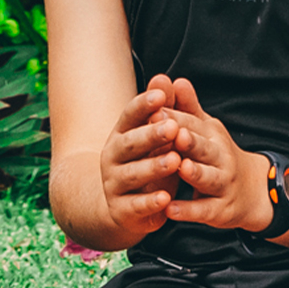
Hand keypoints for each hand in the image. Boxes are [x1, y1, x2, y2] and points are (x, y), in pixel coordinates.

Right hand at [97, 77, 185, 244]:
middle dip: (151, 135)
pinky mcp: (122, 210)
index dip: (143, 105)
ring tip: (175, 160)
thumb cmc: (148, 162)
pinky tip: (166, 197)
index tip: (161, 95)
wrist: (125, 207)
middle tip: (173, 127)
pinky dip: (150, 202)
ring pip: (133, 174)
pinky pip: (135, 205)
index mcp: (121, 135)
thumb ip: (164, 110)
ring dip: (154, 167)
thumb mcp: (157, 137)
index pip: (129, 116)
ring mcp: (114, 184)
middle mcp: (112, 158)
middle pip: (130, 144)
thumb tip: (166, 77)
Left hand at [160, 77, 273, 232]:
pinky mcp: (220, 210)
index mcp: (213, 136)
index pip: (193, 124)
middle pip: (204, 148)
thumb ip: (189, 108)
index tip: (155, 110)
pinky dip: (189, 210)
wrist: (253, 192)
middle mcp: (221, 158)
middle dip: (190, 141)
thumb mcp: (207, 131)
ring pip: (208, 178)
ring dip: (194, 173)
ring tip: (180, 167)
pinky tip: (171, 209)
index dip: (175, 118)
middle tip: (174, 134)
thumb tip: (176, 80)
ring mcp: (223, 184)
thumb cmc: (218, 156)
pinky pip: (204, 210)